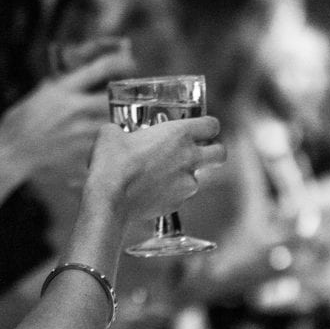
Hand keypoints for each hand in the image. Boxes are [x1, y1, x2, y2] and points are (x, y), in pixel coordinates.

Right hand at [0, 50, 135, 183]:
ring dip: (123, 118)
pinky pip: (107, 147)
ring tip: (127, 117)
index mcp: (63, 90)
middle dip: (128, 94)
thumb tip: (82, 74)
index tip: (129, 61)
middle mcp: (75, 110)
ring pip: (116, 122)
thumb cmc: (19, 122)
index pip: (99, 68)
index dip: (120, 62)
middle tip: (133, 93)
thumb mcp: (40, 93)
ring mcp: (80, 134)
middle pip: (116, 97)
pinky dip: (113, 143)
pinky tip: (113, 142)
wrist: (11, 153)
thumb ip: (62, 85)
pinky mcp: (82, 153)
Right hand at [86, 115, 224, 223]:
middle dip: (214, 151)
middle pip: (221, 153)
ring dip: (185, 175)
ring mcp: (186, 183)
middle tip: (200, 151)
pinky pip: (180, 195)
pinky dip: (170, 193)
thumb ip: (122, 130)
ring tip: (161, 174)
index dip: (207, 125)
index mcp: (178, 134)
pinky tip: (151, 190)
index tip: (200, 128)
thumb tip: (116, 133)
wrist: (109, 198)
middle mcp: (189, 158)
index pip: (212, 124)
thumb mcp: (111, 133)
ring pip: (197, 177)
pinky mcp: (177, 203)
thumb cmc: (111, 163)